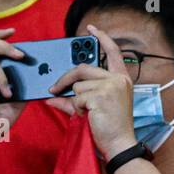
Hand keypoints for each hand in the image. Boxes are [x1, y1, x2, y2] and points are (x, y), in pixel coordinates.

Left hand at [47, 24, 137, 158]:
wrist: (119, 144)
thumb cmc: (110, 128)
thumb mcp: (95, 108)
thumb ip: (75, 99)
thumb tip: (51, 97)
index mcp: (121, 79)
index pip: (113, 52)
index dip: (102, 38)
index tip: (91, 29)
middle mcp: (118, 80)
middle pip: (83, 68)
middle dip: (65, 79)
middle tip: (54, 88)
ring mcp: (110, 86)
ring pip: (78, 86)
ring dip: (76, 101)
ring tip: (87, 113)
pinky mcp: (101, 95)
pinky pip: (77, 97)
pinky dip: (77, 109)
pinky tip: (89, 117)